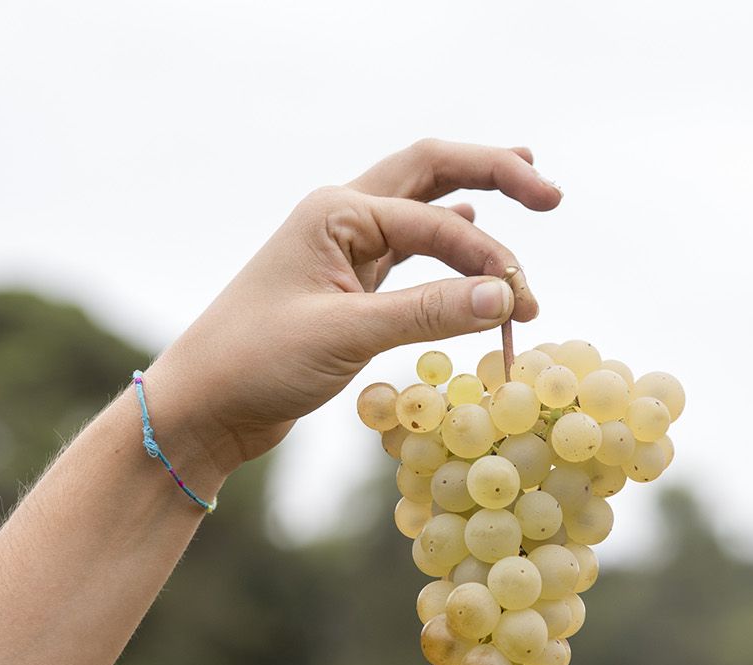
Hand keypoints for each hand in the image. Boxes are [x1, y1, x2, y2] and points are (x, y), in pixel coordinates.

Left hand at [144, 139, 562, 479]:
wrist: (202, 405)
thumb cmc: (257, 362)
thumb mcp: (347, 335)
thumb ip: (429, 312)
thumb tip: (507, 297)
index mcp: (337, 212)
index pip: (436, 220)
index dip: (487, 259)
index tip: (521, 306)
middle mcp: (342, 216)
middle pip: (431, 171)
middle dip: (494, 172)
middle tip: (550, 193)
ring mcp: (344, 249)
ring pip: (423, 207)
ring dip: (475, 200)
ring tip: (530, 188)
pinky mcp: (348, 286)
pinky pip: (409, 246)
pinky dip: (446, 238)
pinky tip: (470, 229)